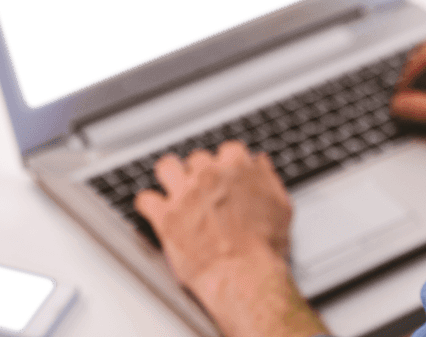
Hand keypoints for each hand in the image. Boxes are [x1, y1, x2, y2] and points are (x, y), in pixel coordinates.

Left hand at [134, 141, 325, 336]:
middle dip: (199, 173)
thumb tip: (260, 164)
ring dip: (170, 177)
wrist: (244, 274)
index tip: (225, 175)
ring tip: (172, 188)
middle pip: (197, 159)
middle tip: (202, 190)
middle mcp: (209, 175)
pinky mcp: (164, 216)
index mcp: (237, 167)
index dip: (226, 165)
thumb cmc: (265, 247)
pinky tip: (154, 211)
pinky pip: (145, 199)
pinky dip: (149, 205)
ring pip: (166, 167)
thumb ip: (268, 179)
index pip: (227, 151)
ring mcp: (184, 193)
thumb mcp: (281, 207)